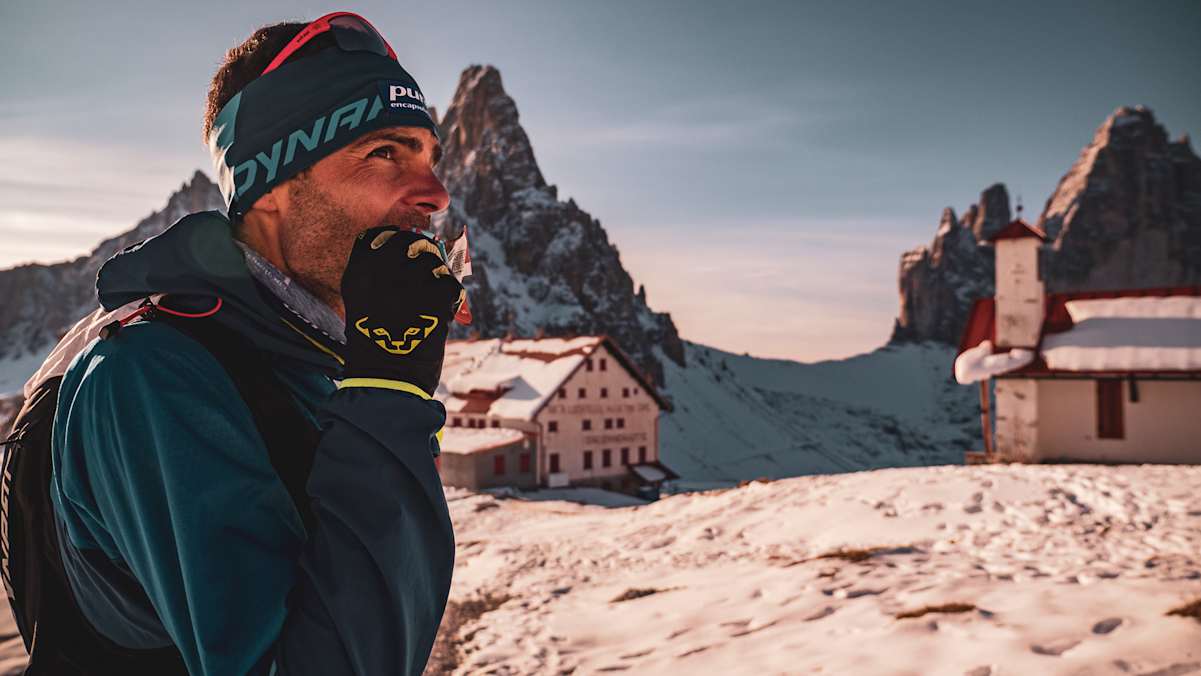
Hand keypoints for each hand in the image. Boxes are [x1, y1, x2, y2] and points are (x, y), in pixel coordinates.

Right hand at [340, 226, 465, 395]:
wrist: (385, 380)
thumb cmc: (373, 348)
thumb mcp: (362, 305)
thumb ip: (379, 278)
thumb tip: (407, 257)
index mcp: (359, 272)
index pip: (380, 236)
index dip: (396, 242)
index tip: (404, 254)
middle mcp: (383, 269)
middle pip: (410, 243)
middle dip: (421, 256)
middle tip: (424, 278)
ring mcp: (411, 280)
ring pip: (434, 262)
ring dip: (437, 279)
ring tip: (429, 305)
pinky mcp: (436, 294)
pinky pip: (451, 284)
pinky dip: (451, 299)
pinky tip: (440, 316)